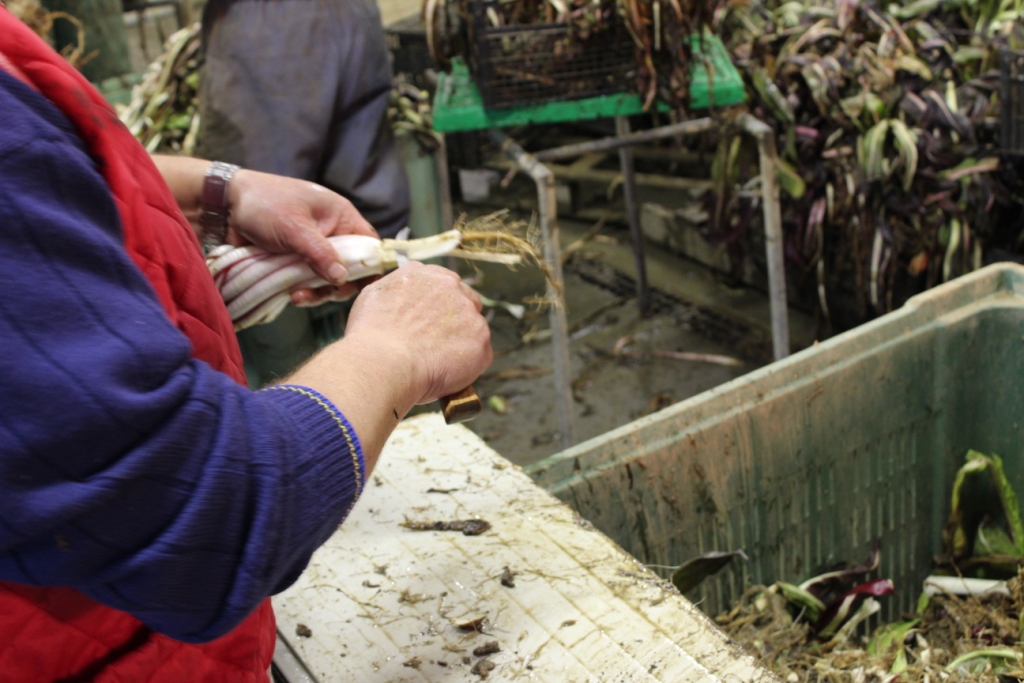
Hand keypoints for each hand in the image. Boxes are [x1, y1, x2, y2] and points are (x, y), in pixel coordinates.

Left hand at [226, 169, 379, 306]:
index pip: (369, 245)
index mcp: (340, 216)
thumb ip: (320, 253)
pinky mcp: (295, 264)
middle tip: (326, 294)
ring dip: (318, 292)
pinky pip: (308, 283)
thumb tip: (342, 278)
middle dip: (338, 285)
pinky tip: (291, 296)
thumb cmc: (263, 204)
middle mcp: (331, 234)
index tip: (363, 286)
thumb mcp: (294, 227)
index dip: (371, 266)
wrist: (221, 207)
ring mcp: (312, 251)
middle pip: (350, 268)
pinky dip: (303, 292)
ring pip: (328, 280)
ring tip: (298, 297)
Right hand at [344, 262, 492, 404]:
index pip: (442, 284)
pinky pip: (479, 354)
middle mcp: (450, 285)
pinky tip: (446, 373)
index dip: (438, 306)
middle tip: (438, 344)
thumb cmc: (370, 336)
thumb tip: (401, 301)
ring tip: (437, 364)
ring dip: (461, 344)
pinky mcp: (481, 337)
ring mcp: (468, 311)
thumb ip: (396, 292)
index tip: (431, 322)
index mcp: (424, 274)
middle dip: (456, 321)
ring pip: (473, 329)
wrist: (383, 361)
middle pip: (465, 301)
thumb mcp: (374, 297)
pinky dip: (468, 366)